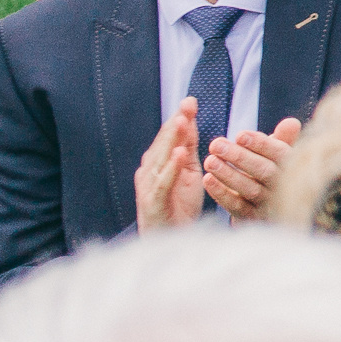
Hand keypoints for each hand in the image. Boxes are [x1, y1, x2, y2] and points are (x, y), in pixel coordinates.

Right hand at [136, 98, 204, 231]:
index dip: (179, 118)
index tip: (191, 100)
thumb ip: (188, 150)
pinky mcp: (153, 202)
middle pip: (163, 143)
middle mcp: (150, 171)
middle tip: (188, 103)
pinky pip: (163, 182)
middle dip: (176, 122)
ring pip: (161, 158)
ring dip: (171, 139)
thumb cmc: (180, 206)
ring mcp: (149, 186)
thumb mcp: (189, 173)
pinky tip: (180, 154)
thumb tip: (190, 122)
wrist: (171, 241)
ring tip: (182, 121)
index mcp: (158, 163)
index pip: (169, 137)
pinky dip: (171, 167)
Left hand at [202, 117, 301, 218]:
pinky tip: (207, 180)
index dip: (261, 144)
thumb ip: (284, 138)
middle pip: (264, 171)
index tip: (240, 135)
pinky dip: (222, 193)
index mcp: (292, 167)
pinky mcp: (252, 218)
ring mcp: (268, 204)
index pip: (280, 154)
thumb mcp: (278, 156)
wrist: (268, 210)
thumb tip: (291, 122)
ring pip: (250, 189)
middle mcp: (283, 187)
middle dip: (240, 157)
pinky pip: (237, 206)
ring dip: (228, 174)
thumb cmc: (272, 173)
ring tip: (209, 160)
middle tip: (216, 144)